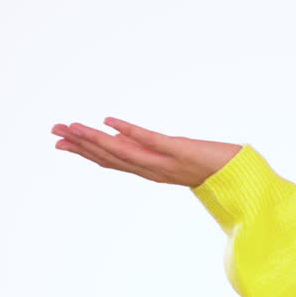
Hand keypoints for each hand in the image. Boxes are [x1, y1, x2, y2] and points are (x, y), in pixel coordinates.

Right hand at [51, 117, 241, 187]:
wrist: (240, 176)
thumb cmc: (210, 166)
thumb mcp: (174, 157)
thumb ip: (151, 150)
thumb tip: (128, 139)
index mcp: (149, 171)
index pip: (109, 162)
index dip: (83, 152)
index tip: (60, 142)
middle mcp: (152, 170)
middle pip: (109, 157)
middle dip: (80, 144)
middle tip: (54, 131)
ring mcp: (164, 162)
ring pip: (122, 151)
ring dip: (95, 139)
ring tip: (73, 127)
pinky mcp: (179, 151)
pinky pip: (150, 140)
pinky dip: (129, 131)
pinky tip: (110, 120)